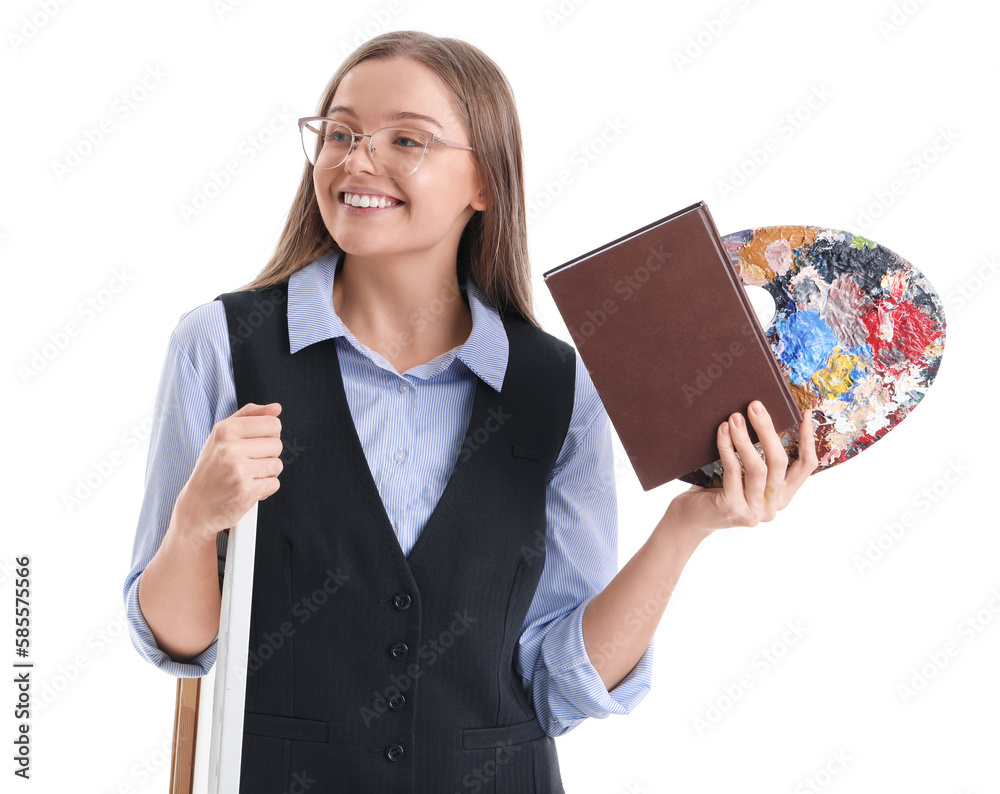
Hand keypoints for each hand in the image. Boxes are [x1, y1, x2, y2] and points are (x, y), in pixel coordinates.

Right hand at [173, 402, 283, 543]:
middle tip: (247, 463)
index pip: (272, 424)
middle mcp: (229, 448)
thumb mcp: (222, 436)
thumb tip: (276, 408)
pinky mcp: (246, 491)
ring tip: (247, 476)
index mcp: (224, 430)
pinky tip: (248, 488)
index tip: (255, 444)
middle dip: (267, 455)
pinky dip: (265, 488)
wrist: (197, 506)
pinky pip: (274, 483)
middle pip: (277, 444)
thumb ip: (250, 416)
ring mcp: (238, 470)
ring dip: (266, 473)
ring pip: (277, 465)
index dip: (269, 435)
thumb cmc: (213, 468)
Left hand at [662, 401, 817, 539]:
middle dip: (768, 430)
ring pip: (758, 468)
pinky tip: (722, 431)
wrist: (690, 518)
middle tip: (755, 406)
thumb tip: (761, 414)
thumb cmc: (717, 489)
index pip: (806, 466)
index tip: (804, 413)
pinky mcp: (734, 509)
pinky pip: (734, 471)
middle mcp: (773, 506)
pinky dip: (728, 448)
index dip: (807, 439)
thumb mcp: (745, 474)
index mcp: (782, 496)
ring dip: (745, 438)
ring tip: (735, 417)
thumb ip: (759, 457)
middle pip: (780, 462)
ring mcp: (755, 511)